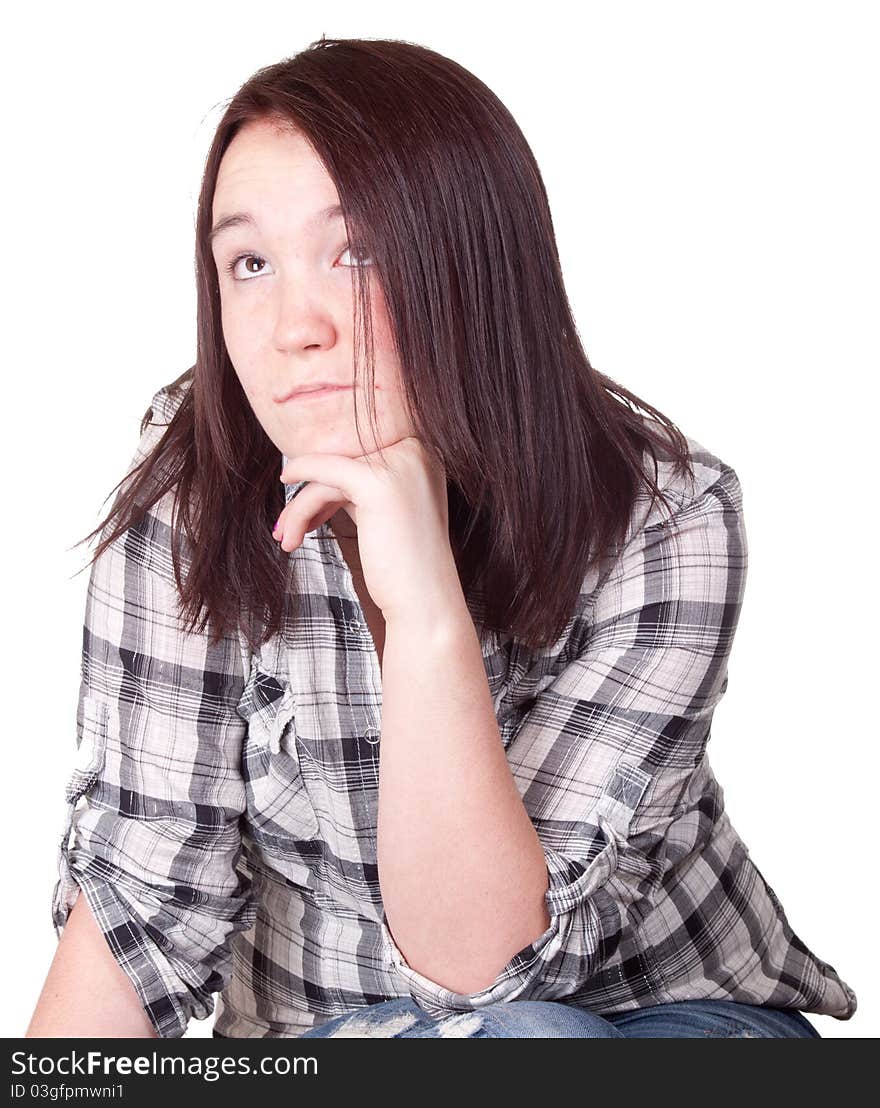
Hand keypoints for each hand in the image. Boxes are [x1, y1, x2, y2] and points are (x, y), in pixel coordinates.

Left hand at [276, 437, 462, 621]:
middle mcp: (416, 451)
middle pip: (346, 461)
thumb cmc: (405, 565)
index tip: (311, 508)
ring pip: (331, 472)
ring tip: (287, 538)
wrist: (425, 600)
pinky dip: (300, 473)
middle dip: (313, 491)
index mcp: (422, 454)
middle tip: (287, 523)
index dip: (331, 480)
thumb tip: (321, 470)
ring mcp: (398, 464)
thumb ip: (365, 487)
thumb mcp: (388, 512)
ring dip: (301, 505)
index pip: (363, 455)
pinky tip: (284, 482)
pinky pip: (325, 470)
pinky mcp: (376, 482)